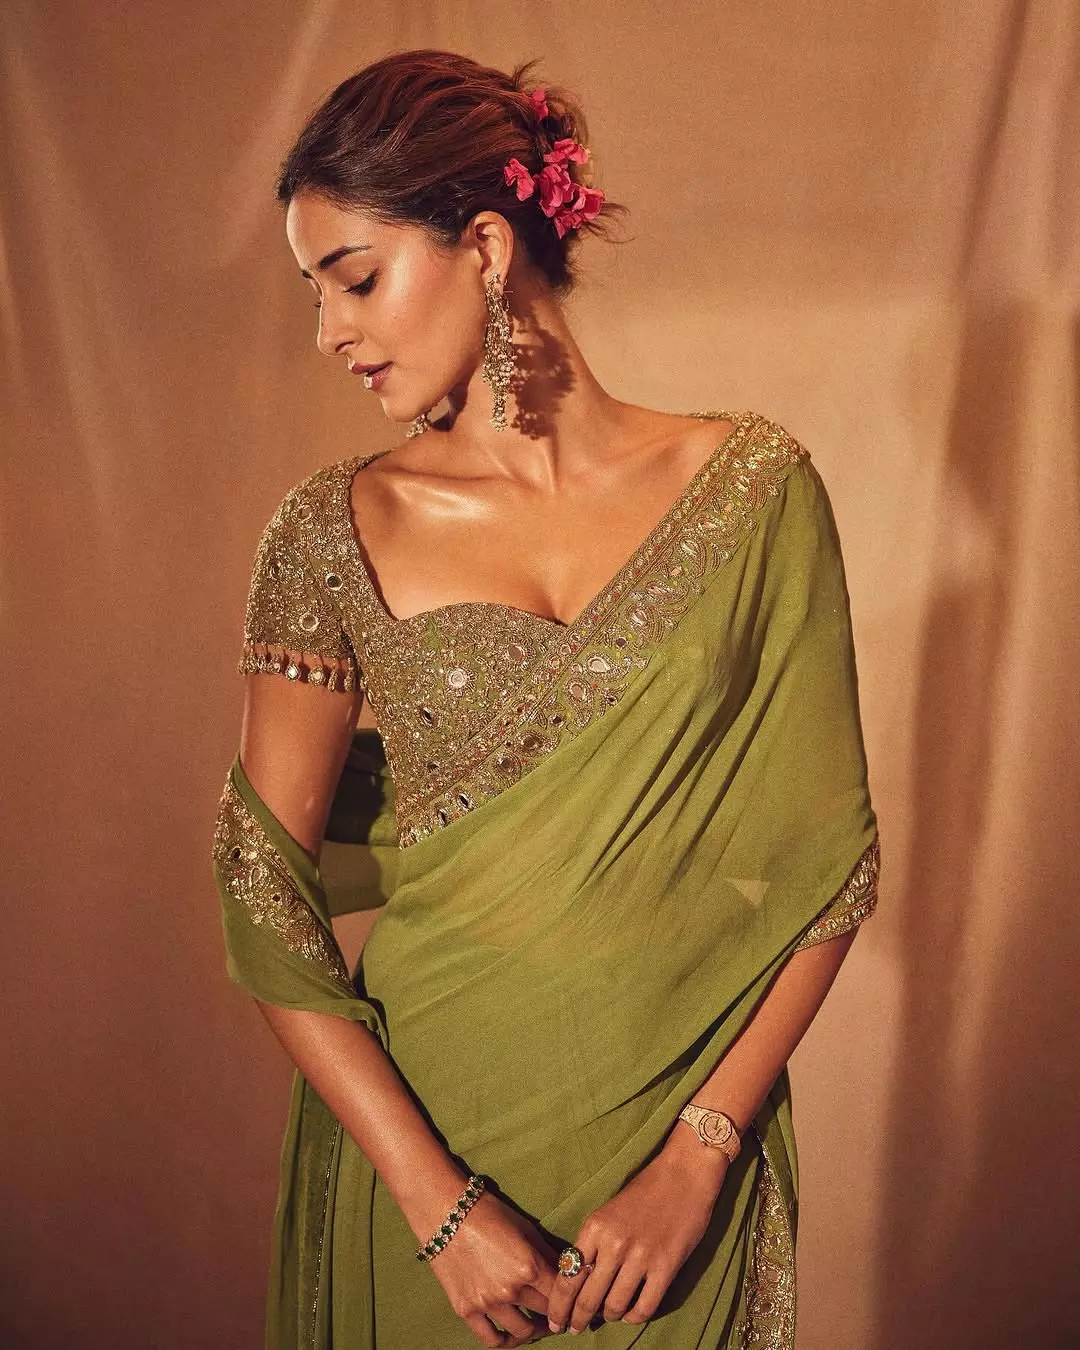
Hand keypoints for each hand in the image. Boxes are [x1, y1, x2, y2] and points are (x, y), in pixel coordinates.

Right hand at [426, 1189, 562, 1346]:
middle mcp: (511, 1289)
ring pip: (523, 1331)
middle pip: (546, 1313)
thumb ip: (547, 1254)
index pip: (562, 1294)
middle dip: (557, 1314)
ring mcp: (487, 1303)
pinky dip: (505, 1340)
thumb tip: (568, 1270)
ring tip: (539, 1325)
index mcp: (530, 1266)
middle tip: (561, 1315)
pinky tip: (511, 1333)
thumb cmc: (488, 1213)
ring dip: (536, 1330)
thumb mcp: (525, 1228)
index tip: (576, 1304)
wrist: (445, 1212)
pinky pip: (491, 1339)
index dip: (573, 1300)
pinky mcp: (466, 1310)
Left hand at [545, 1137, 730, 1334]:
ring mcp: (640, 1257)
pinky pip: (644, 1308)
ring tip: (608, 1315)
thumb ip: (593, 1244)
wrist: (684, 1174)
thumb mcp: (607, 1212)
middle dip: (578, 1319)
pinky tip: (631, 1312)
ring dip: (608, 1316)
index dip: (558, 1306)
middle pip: (587, 1298)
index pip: (567, 1277)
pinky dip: (634, 1317)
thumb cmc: (645, 1191)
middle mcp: (613, 1244)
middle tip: (575, 1329)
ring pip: (614, 1307)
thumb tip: (580, 1282)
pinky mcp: (665, 1267)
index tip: (556, 1321)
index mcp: (594, 1227)